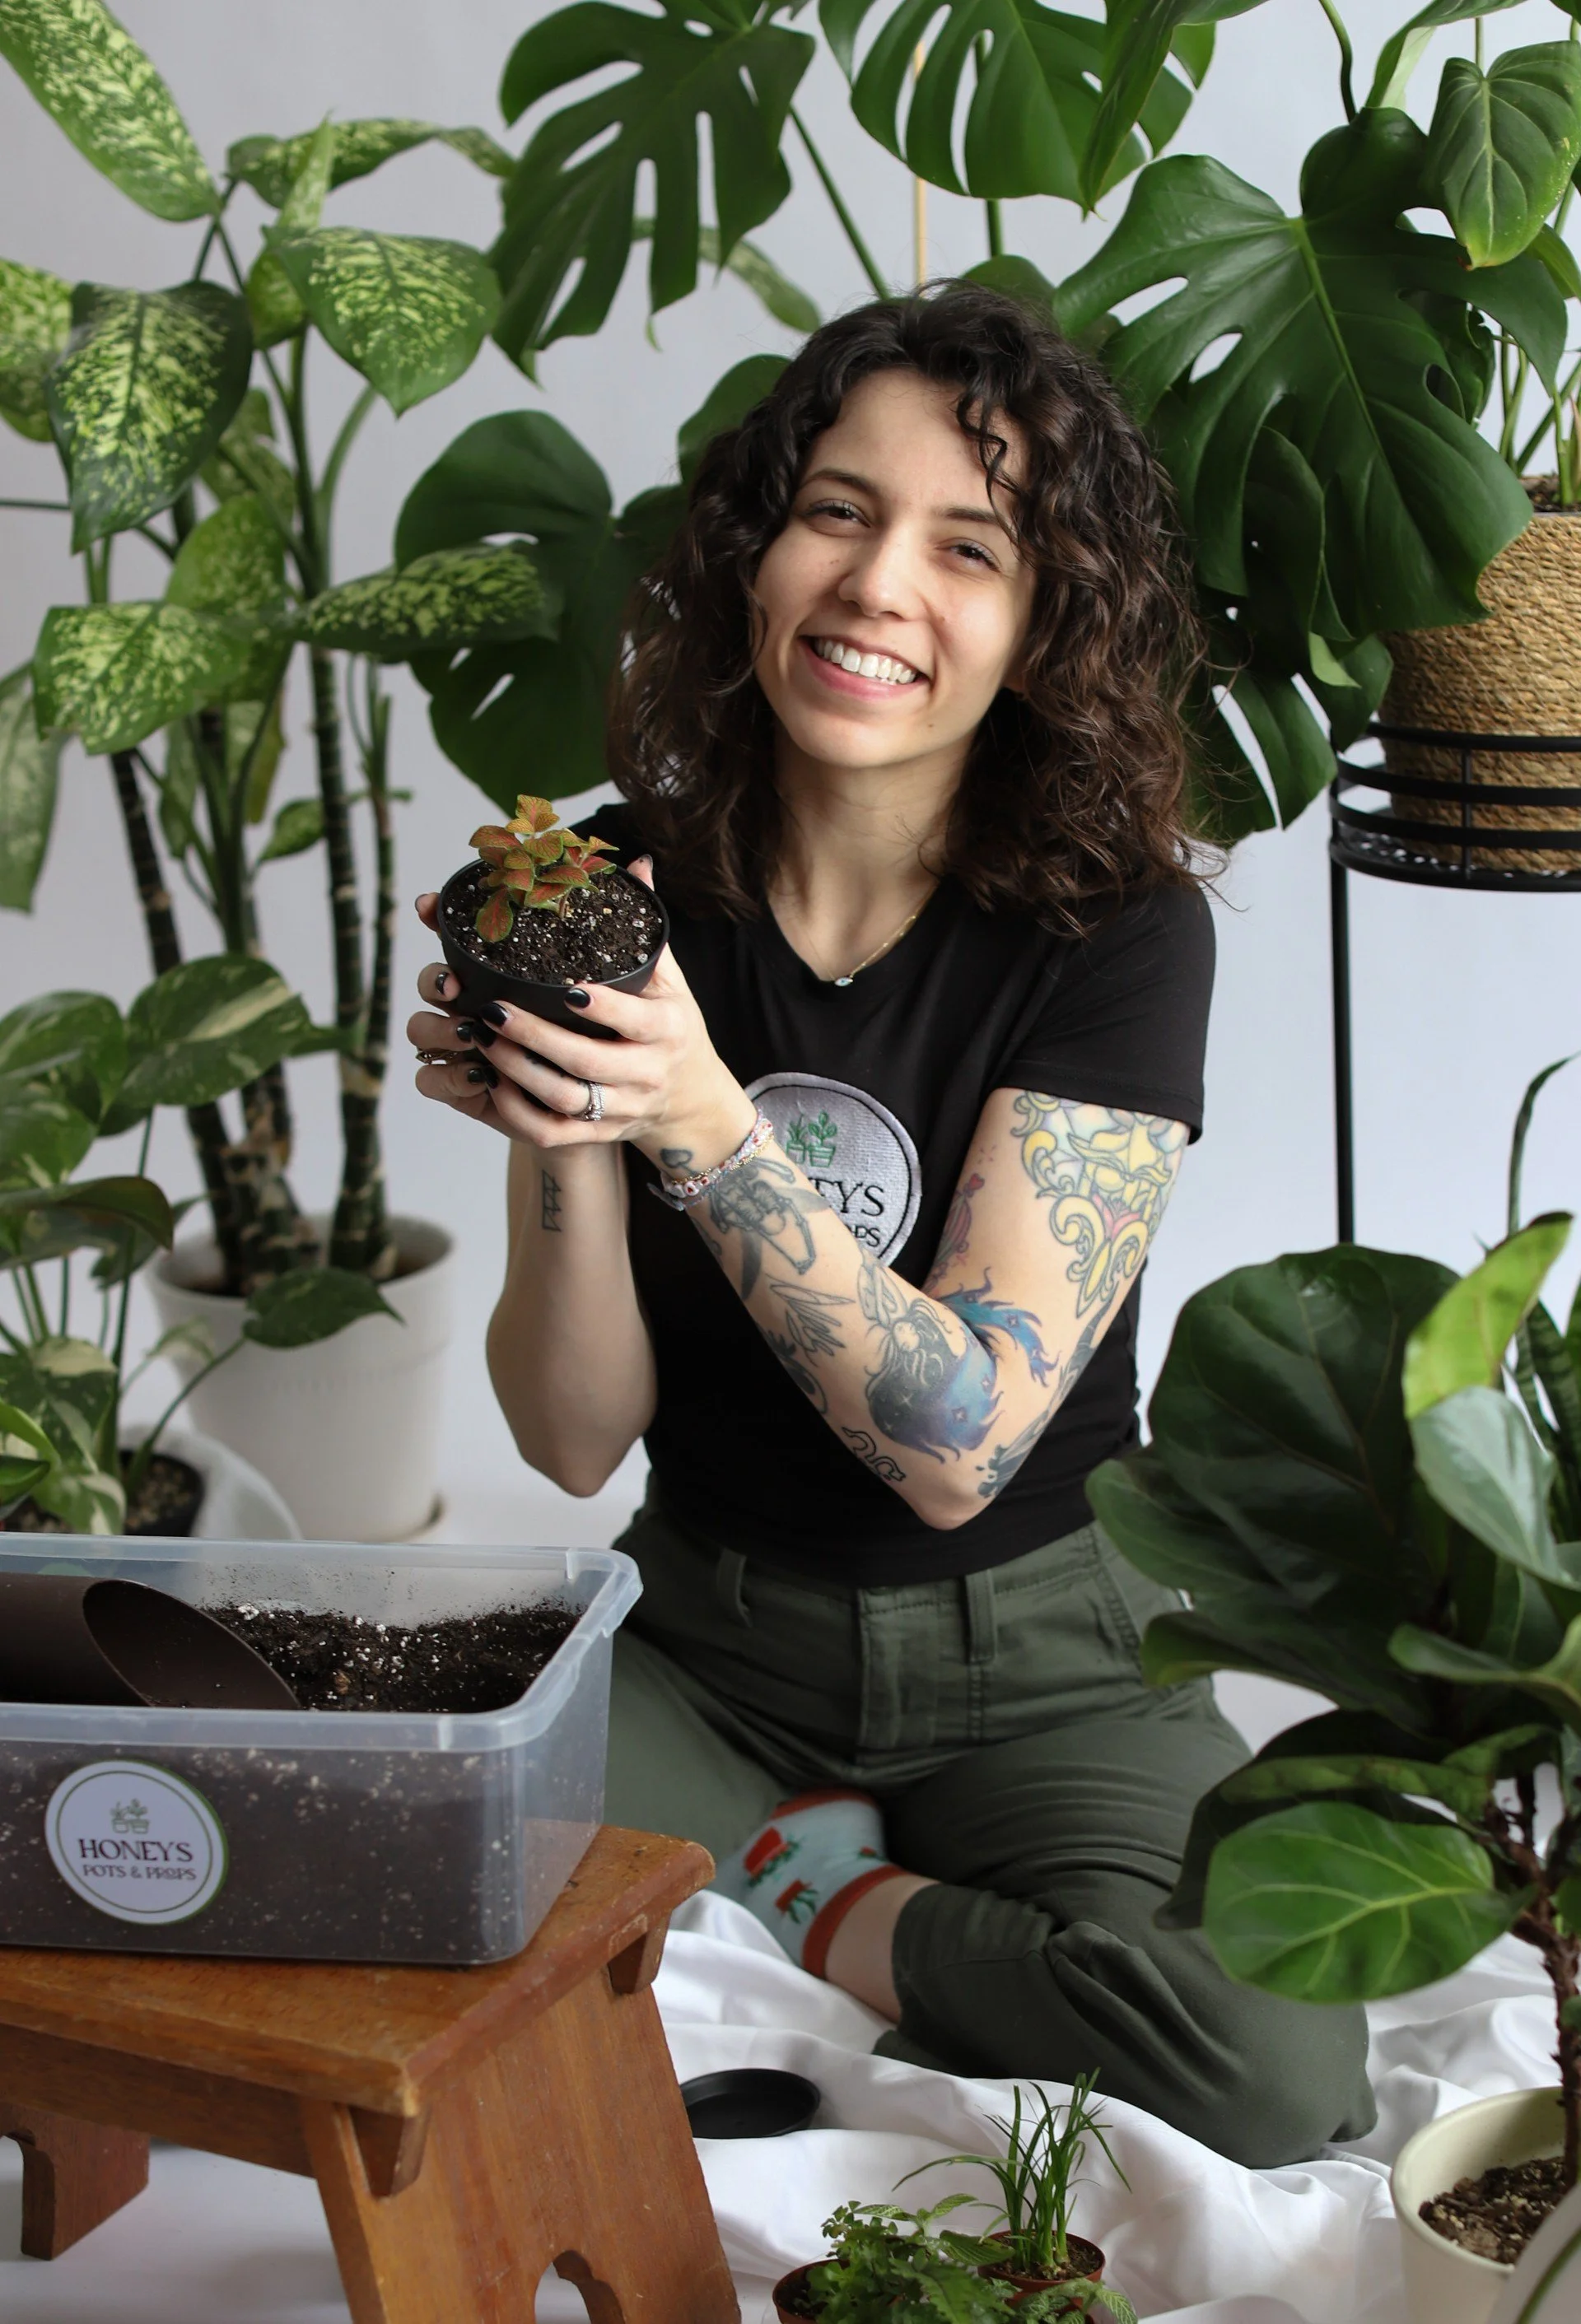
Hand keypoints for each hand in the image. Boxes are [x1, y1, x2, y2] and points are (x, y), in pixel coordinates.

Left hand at [405, 867, 754, 1166]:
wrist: (690, 1099)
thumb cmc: (671, 1029)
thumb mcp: (670, 981)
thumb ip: (646, 930)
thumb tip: (637, 864)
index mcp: (666, 1029)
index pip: (634, 1019)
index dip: (602, 1007)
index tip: (566, 988)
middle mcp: (646, 1072)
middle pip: (587, 1062)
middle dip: (536, 1037)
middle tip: (493, 1009)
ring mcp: (621, 1108)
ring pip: (565, 1098)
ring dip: (518, 1071)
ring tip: (482, 1037)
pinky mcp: (598, 1134)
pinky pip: (551, 1132)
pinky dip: (517, 1112)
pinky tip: (491, 1082)